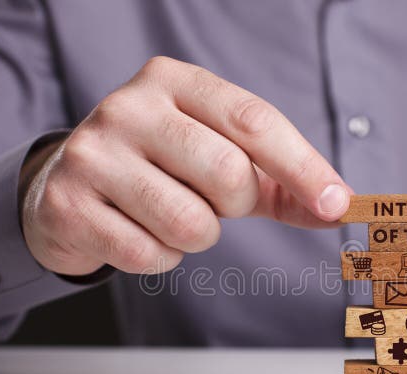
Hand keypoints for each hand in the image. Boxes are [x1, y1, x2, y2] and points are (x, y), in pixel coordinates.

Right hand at [20, 56, 350, 275]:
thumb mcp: (221, 159)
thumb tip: (339, 205)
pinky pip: (149, 255)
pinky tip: (136, 232)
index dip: (303, 166)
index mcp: (173, 81)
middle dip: (234, 205)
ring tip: (169, 215)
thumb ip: (281, 181)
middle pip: (228, 173)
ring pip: (190, 222)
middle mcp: (129, 107)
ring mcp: (93, 154)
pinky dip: (159, 257)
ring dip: (195, 236)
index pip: (254, 120)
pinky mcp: (69, 204)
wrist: (68, 188)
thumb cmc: (162, 171)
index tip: (336, 204)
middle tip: (210, 201)